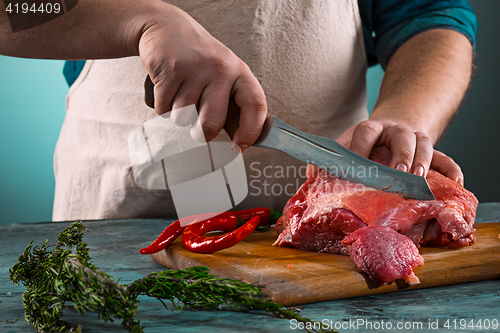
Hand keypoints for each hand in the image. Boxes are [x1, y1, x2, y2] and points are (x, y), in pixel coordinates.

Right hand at [137, 3, 266, 150]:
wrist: (165, 26)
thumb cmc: (197, 59)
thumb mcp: (222, 72)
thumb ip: (231, 100)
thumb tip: (239, 140)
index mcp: (238, 71)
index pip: (255, 104)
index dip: (251, 130)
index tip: (240, 146)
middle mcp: (220, 69)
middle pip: (212, 122)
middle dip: (202, 134)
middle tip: (197, 130)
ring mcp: (194, 69)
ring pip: (183, 117)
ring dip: (178, 115)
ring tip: (180, 94)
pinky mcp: (169, 70)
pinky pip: (164, 109)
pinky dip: (162, 106)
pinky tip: (167, 87)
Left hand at [306, 119, 463, 184]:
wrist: (392, 127)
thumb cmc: (364, 144)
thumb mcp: (345, 144)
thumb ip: (327, 160)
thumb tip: (311, 177)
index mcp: (370, 128)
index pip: (365, 132)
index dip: (360, 147)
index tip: (356, 165)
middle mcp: (395, 130)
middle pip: (401, 136)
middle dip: (400, 153)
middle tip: (398, 171)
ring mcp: (416, 139)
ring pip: (425, 145)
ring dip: (424, 161)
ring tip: (420, 178)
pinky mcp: (432, 151)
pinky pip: (446, 158)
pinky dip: (452, 170)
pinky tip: (455, 182)